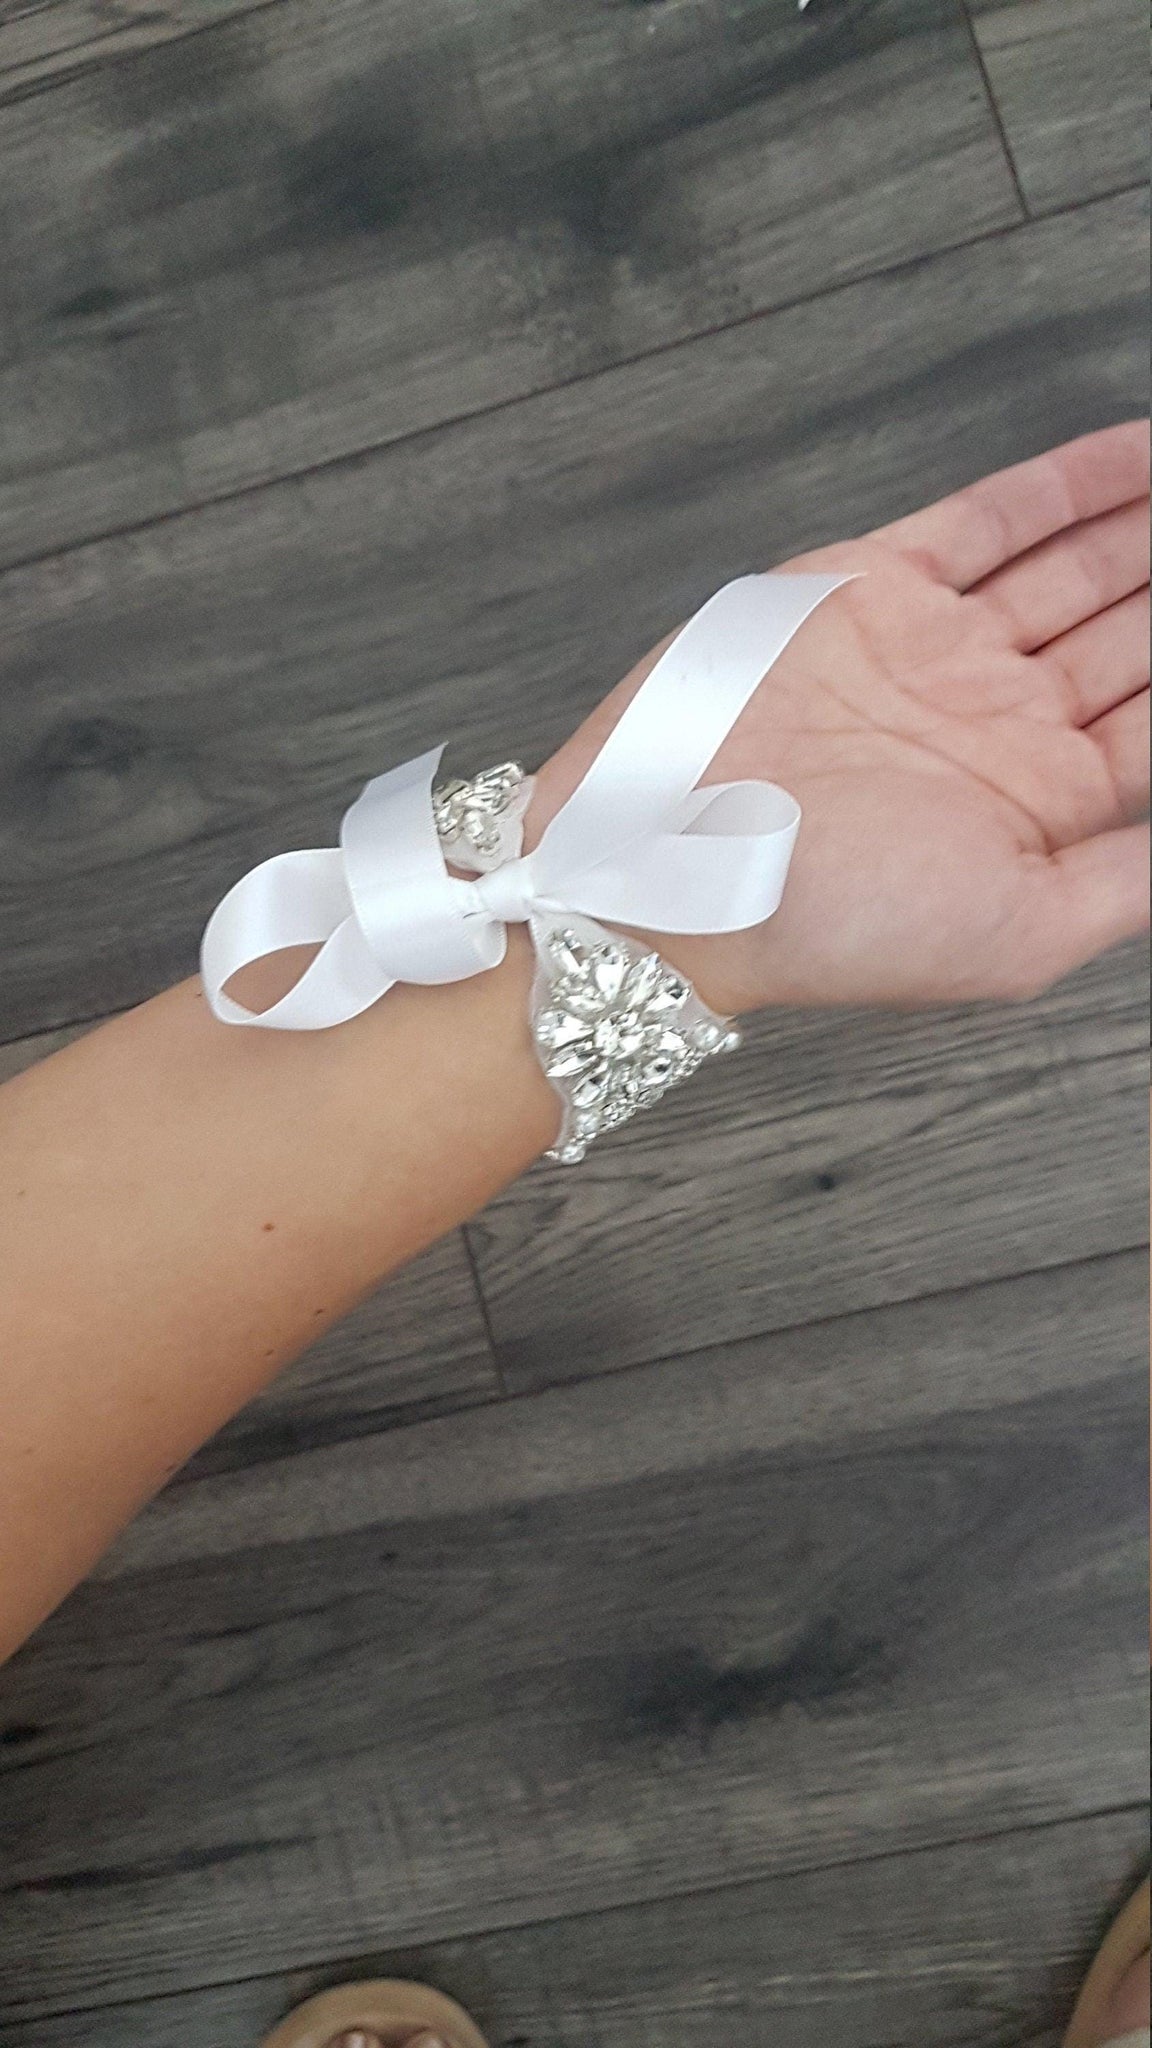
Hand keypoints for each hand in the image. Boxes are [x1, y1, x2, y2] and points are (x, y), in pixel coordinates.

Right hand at [535, 424, 1149, 1013]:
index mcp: (1042, 803)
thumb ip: (1135, 878)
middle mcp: (998, 720)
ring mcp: (940, 647)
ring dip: (1148, 526)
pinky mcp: (875, 585)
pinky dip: (1072, 482)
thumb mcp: (1021, 932)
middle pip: (1133, 629)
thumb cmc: (832, 923)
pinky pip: (995, 518)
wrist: (675, 864)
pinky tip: (1139, 458)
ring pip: (1078, 564)